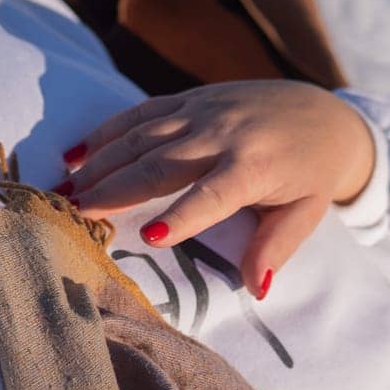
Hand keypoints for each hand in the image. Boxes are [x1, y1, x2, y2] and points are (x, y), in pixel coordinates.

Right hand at [56, 81, 376, 295]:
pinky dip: (105, 132)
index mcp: (254, 168)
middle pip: (161, 164)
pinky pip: (141, 115)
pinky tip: (74, 153)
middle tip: (76, 213)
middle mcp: (223, 135)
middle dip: (117, 189)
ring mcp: (202, 113)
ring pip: (142, 137)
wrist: (324, 114)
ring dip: (100, 163)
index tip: (152, 237)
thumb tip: (256, 289)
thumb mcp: (305, 215)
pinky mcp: (190, 101)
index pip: (213, 195)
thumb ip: (276, 249)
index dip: (183, 216)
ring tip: (65, 190)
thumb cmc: (311, 176)